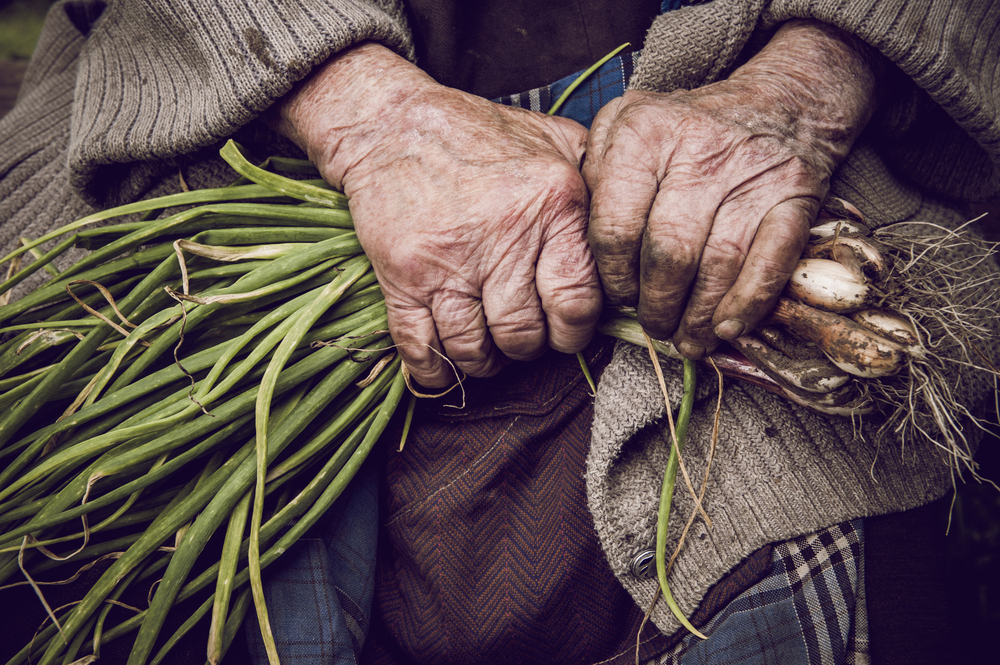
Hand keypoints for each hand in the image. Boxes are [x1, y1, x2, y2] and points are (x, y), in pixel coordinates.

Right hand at [269, 43, 600, 387]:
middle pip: (525, 336)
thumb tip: (633, 224)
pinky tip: (445, 363)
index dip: (574, 330)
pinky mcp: (403, 278)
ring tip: (486, 344)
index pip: (578, 303)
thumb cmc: (479, 136)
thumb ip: (599, 177)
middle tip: (523, 335)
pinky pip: (422, 349)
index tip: (565, 326)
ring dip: (483, 360)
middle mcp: (505, 237)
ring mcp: (449, 263)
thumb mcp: (554, 139)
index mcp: (554, 205)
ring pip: (475, 350)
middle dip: (527, 348)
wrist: (392, 125)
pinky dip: (435, 370)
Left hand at [583, 20, 882, 357]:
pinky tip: (727, 328)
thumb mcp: (624, 127)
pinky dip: (747, 304)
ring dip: (699, 316)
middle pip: (667, 253)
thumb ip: (594, 176)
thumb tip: (580, 246)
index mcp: (643, 132)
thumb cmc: (685, 129)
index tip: (620, 298)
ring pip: (717, 264)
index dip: (614, 278)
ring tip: (688, 338)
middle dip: (658, 305)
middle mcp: (697, 147)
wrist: (780, 101)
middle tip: (655, 325)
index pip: (615, 228)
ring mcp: (750, 171)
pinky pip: (769, 261)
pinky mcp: (794, 194)